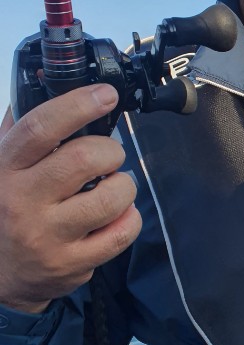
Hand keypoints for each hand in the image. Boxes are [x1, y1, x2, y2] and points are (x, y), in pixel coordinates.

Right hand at [0, 85, 141, 313]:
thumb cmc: (6, 209)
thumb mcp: (1, 167)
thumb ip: (21, 130)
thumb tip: (47, 81)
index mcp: (5, 169)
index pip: (40, 128)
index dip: (78, 105)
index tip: (105, 95)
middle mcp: (23, 201)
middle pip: (83, 159)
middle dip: (109, 151)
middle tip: (109, 156)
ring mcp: (47, 236)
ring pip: (109, 197)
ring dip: (123, 185)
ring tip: (112, 187)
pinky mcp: (71, 264)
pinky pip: (121, 233)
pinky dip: (129, 218)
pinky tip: (116, 215)